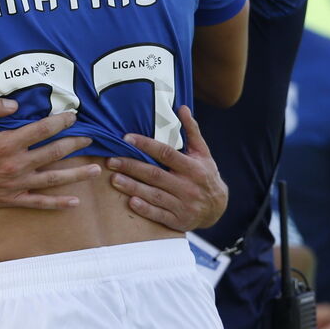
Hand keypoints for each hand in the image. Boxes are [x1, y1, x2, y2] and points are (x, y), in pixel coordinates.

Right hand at [0, 98, 98, 209]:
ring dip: (76, 174)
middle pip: (53, 152)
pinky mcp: (10, 199)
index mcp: (7, 143)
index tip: (73, 117)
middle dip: (74, 144)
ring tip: (96, 171)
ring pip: (53, 178)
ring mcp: (15, 184)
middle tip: (90, 139)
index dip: (60, 122)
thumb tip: (15, 104)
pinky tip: (74, 202)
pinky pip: (38, 202)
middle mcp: (16, 164)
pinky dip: (57, 203)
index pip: (42, 130)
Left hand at [106, 106, 227, 230]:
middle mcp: (188, 186)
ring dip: (133, 187)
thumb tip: (182, 108)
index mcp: (193, 167)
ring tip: (114, 179)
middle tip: (111, 161)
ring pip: (154, 195)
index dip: (146, 145)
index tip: (126, 138)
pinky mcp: (179, 220)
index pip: (166, 153)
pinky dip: (145, 209)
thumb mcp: (202, 153)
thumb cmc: (205, 174)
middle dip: (131, 167)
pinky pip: (160, 215)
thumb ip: (192, 131)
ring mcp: (184, 205)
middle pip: (155, 175)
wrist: (218, 207)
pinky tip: (131, 201)